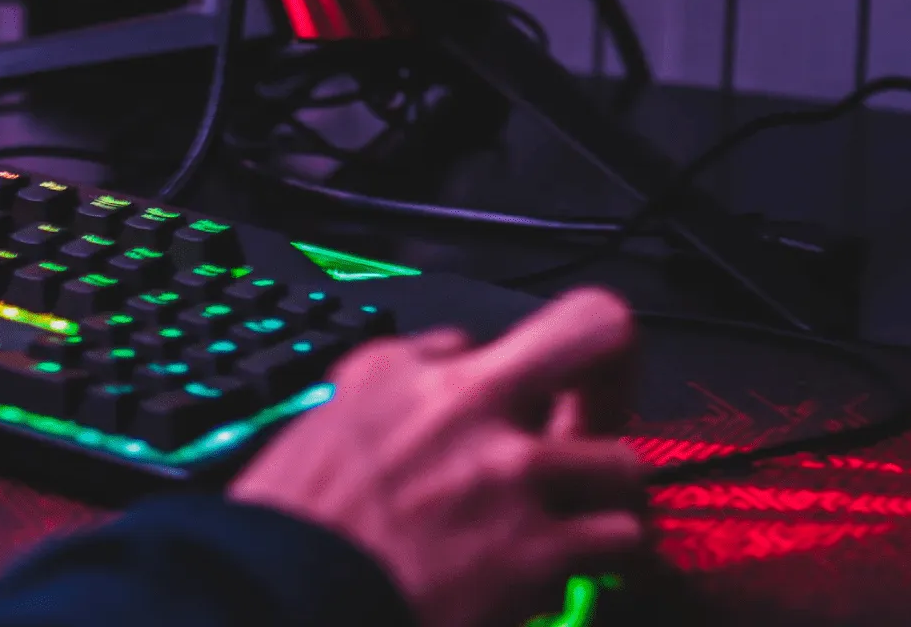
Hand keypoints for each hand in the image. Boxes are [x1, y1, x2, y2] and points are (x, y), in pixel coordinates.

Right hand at [228, 288, 648, 626]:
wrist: (288, 592)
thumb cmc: (297, 519)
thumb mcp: (332, 409)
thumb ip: (404, 372)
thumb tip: (453, 354)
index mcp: (415, 369)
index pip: (514, 318)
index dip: (557, 346)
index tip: (562, 378)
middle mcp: (474, 406)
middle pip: (599, 341)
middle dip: (611, 381)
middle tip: (595, 423)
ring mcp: (513, 477)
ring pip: (622, 461)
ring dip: (604, 490)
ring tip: (579, 517)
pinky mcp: (537, 551)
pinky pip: (616, 538)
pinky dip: (598, 554)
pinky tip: (563, 565)